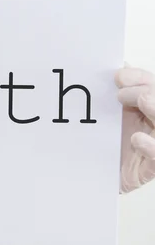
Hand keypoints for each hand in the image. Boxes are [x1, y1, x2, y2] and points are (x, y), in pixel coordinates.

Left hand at [116, 65, 154, 192]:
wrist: (95, 179)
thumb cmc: (107, 147)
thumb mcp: (110, 118)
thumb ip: (118, 94)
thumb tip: (122, 65)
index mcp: (148, 110)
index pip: (153, 88)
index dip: (140, 79)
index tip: (120, 75)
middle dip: (147, 91)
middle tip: (122, 92)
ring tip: (142, 100)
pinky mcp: (150, 169)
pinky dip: (151, 147)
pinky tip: (136, 139)